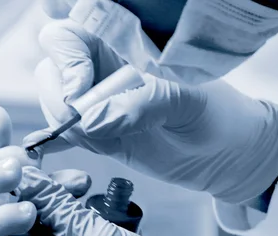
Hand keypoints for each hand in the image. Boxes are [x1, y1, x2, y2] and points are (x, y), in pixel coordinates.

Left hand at [16, 166, 257, 235]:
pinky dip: (69, 219)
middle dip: (37, 195)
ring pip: (41, 229)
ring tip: (82, 183)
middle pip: (19, 226)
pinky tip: (86, 200)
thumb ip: (55, 204)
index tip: (22, 162)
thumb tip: (25, 175)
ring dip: (58, 204)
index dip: (10, 191)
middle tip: (61, 171)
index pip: (1, 227)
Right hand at [27, 21, 277, 203]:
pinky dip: (53, 145)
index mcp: (122, 48)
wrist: (227, 155)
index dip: (65, 59)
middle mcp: (101, 73)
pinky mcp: (96, 136)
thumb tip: (90, 121)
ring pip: (52, 105)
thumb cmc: (217, 117)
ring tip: (100, 140)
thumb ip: (141, 105)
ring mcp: (95, 106)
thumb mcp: (186, 102)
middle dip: (57, 96)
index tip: (81, 91)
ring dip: (64, 126)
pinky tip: (53, 153)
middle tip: (85, 122)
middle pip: (50, 70)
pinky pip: (61, 136)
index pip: (70, 37)